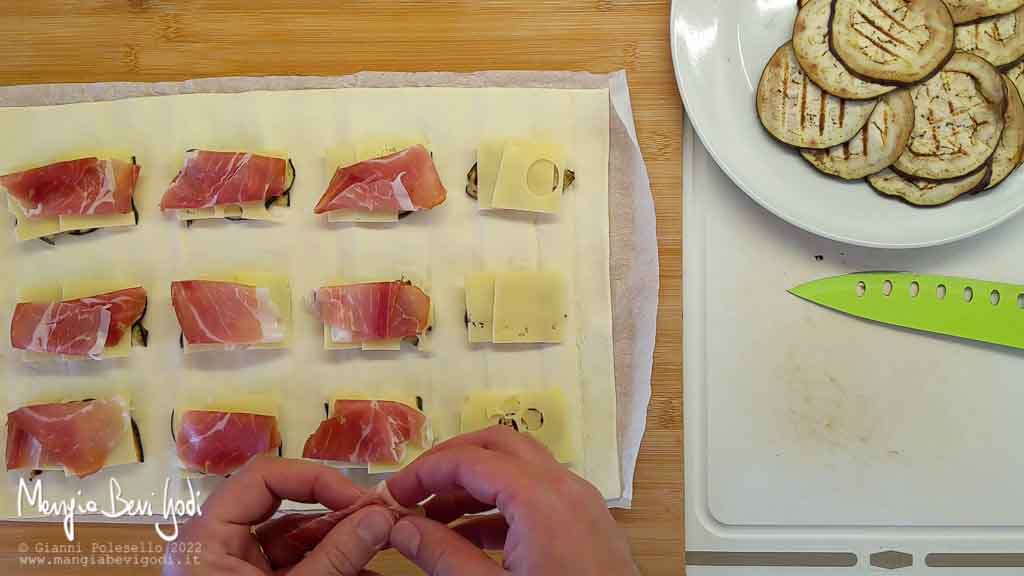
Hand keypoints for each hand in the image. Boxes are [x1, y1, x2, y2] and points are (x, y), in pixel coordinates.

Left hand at [164, 456, 394, 574]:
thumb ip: (335, 557)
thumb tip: (382, 516)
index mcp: (205, 538)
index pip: (263, 477)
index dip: (315, 480)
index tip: (359, 500)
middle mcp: (218, 548)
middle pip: (285, 508)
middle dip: (337, 514)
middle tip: (381, 518)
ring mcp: (237, 570)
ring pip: (297, 542)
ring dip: (343, 543)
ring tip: (385, 542)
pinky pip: (297, 568)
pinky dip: (333, 568)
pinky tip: (370, 570)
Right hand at [385, 425, 637, 575]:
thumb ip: (443, 557)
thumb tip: (402, 528)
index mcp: (541, 498)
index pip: (469, 459)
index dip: (424, 472)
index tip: (391, 495)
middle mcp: (566, 487)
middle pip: (498, 445)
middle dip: (450, 463)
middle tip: (413, 492)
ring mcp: (582, 504)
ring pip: (519, 468)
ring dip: (474, 484)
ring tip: (431, 520)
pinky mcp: (589, 525)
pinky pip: (538, 496)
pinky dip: (500, 505)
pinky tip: (468, 539)